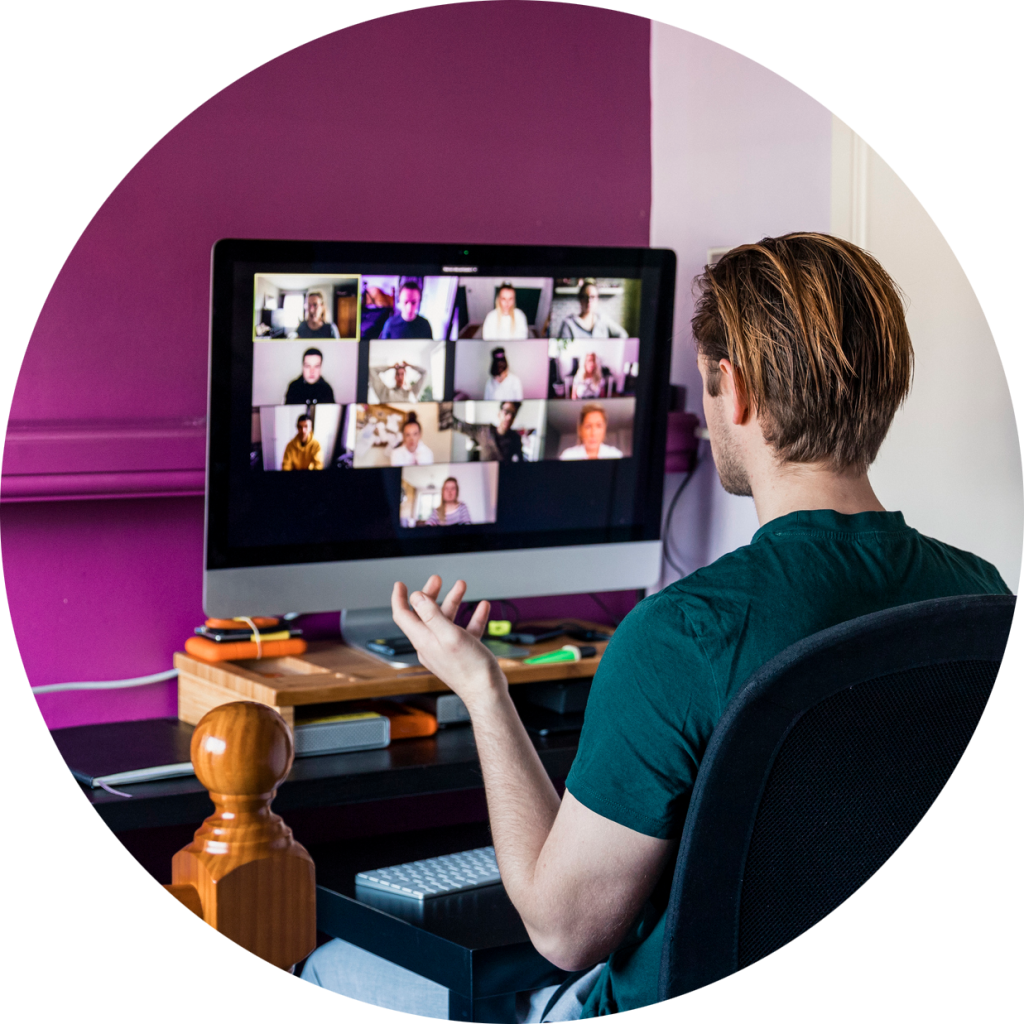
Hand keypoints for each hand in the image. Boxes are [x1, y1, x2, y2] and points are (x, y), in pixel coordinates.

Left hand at [391, 576, 503, 707]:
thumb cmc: (470, 668)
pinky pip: (463, 630)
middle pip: (424, 614)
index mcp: (424, 640)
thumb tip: (416, 598)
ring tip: (462, 586)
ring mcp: (445, 649)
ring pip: (445, 620)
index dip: (400, 598)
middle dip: (430, 594)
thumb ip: (431, 615)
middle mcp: (431, 645)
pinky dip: (471, 617)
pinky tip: (481, 608)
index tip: (400, 584)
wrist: (487, 693)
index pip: (403, 615)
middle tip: (437, 580)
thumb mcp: (449, 635)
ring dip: (453, 601)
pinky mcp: (461, 653)